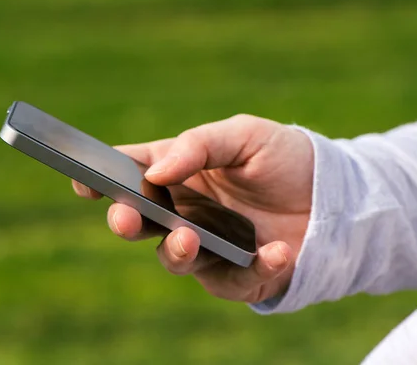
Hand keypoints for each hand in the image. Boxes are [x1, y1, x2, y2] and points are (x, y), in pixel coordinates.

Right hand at [73, 114, 313, 303]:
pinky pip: (233, 280)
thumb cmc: (282, 157)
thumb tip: (154, 174)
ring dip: (178, 251)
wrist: (331, 192)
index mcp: (178, 174)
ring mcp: (209, 246)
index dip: (102, 179)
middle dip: (124, 222)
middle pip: (141, 223)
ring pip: (175, 259)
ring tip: (190, 237)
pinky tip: (274, 251)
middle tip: (124, 217)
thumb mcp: (244, 135)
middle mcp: (185, 212)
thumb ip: (198, 146)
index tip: (84, 181)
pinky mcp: (238, 275)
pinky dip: (253, 268)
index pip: (131, 175)